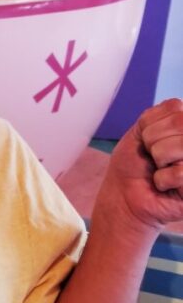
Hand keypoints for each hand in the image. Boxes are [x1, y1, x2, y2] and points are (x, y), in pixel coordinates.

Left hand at [96, 99, 182, 234]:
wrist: (124, 195)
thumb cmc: (135, 162)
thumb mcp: (143, 128)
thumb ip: (166, 112)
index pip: (175, 107)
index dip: (150, 125)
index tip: (147, 140)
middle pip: (179, 123)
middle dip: (153, 141)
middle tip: (153, 157)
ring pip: (180, 146)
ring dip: (159, 159)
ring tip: (160, 169)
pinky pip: (180, 172)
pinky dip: (163, 179)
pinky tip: (164, 185)